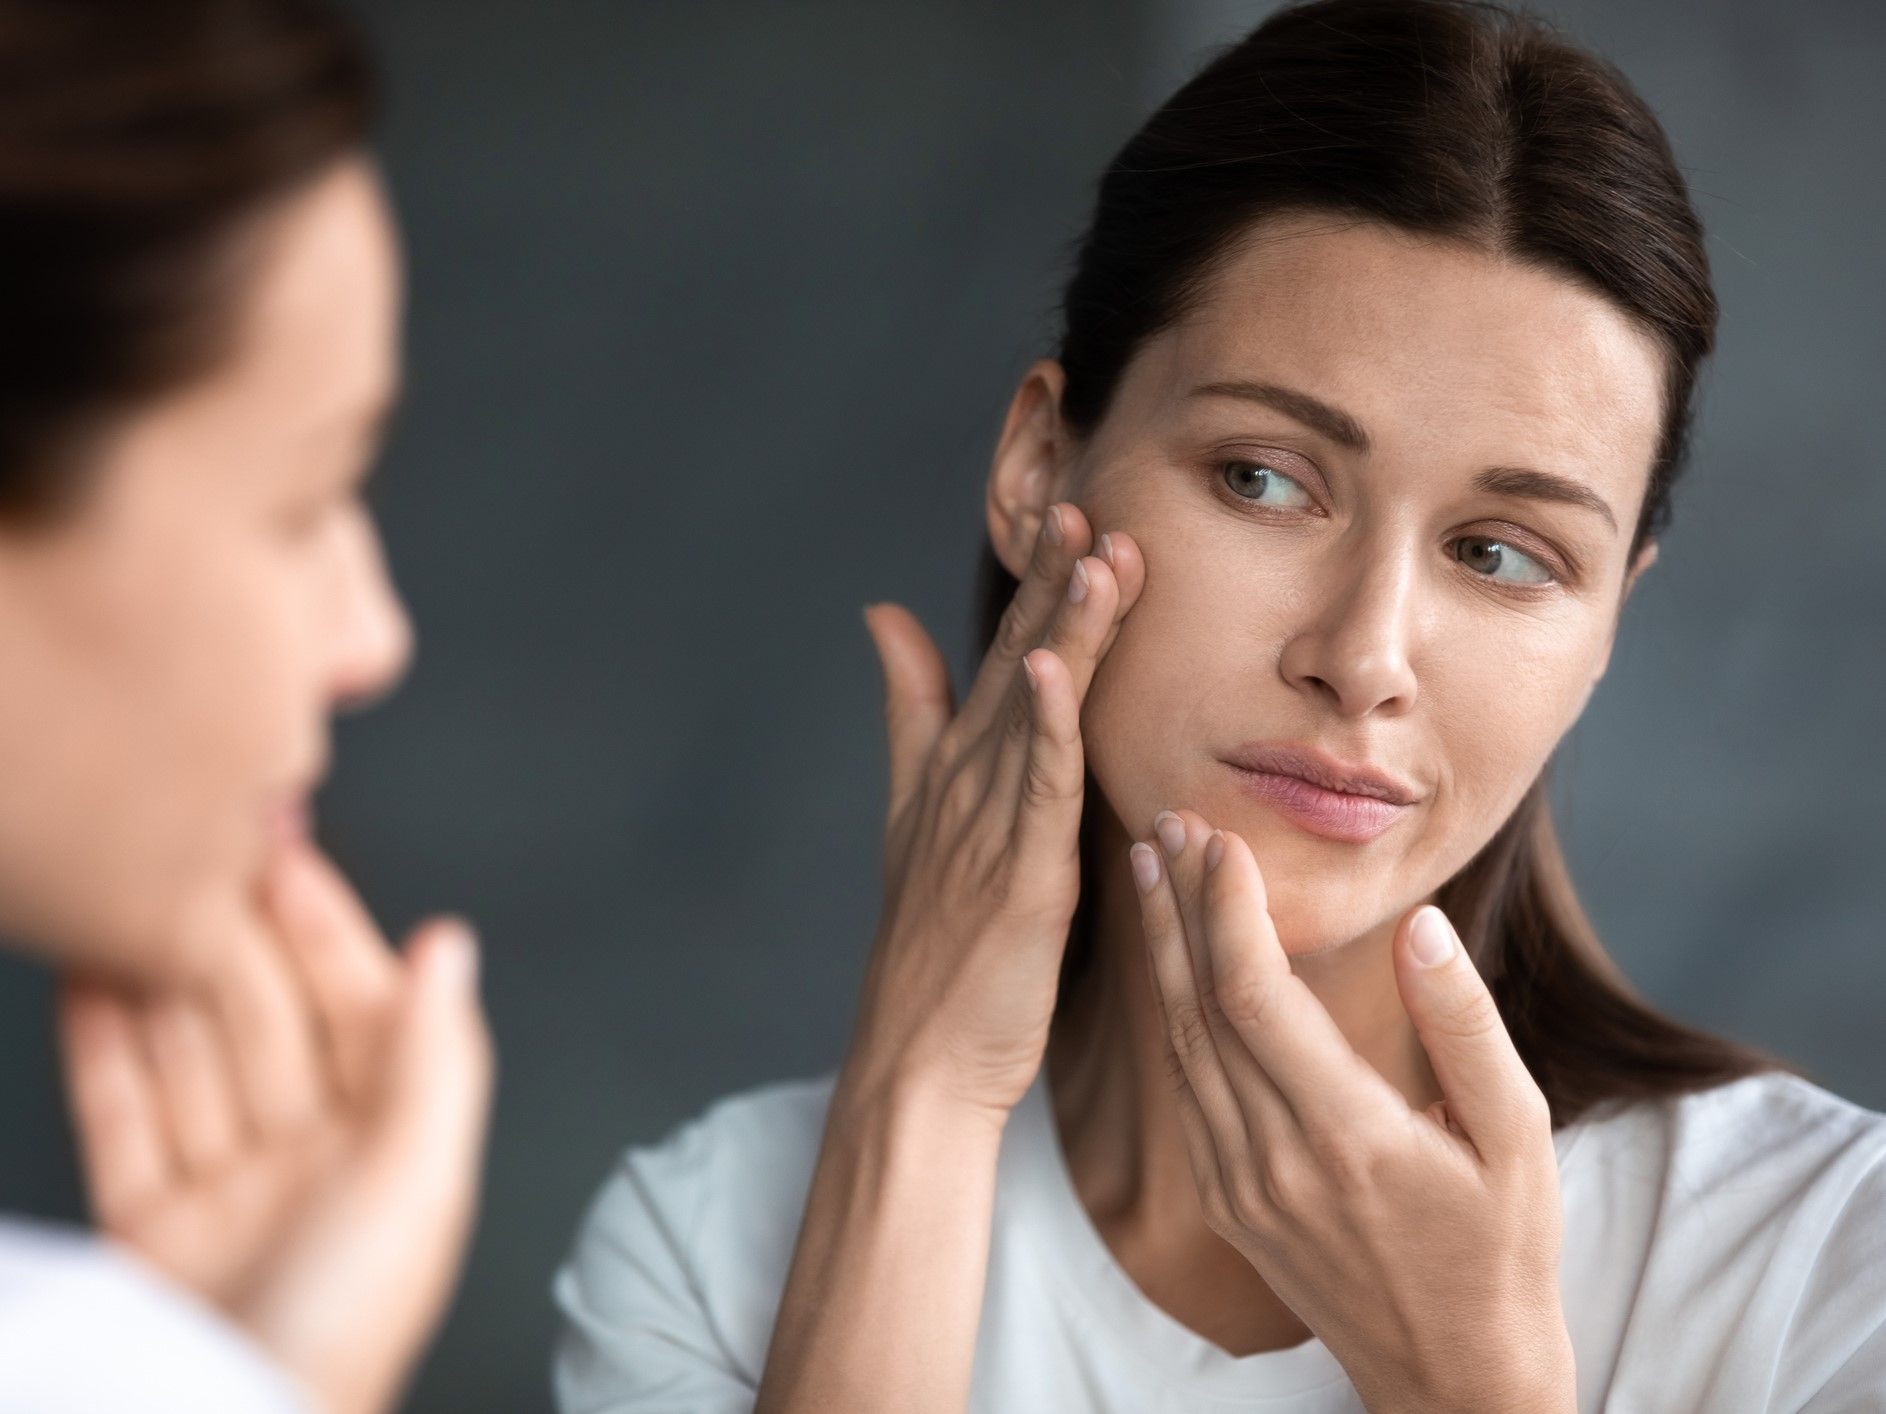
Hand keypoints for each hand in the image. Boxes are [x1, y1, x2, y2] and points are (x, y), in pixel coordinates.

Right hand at [55, 838, 494, 1413]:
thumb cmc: (343, 1331)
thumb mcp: (415, 1184)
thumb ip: (435, 1057)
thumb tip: (452, 945)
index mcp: (393, 1149)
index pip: (363, 1010)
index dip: (327, 930)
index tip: (287, 856)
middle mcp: (315, 1166)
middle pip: (270, 1026)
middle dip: (235, 943)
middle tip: (195, 860)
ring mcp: (231, 1198)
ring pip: (193, 1062)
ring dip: (164, 982)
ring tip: (132, 903)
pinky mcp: (154, 1234)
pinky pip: (125, 1122)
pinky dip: (103, 1052)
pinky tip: (89, 987)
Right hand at [848, 501, 1144, 1119]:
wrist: (917, 1060)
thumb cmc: (932, 951)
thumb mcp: (913, 816)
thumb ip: (908, 714)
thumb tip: (883, 616)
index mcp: (958, 770)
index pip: (1005, 658)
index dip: (1037, 586)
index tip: (1071, 512)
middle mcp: (969, 784)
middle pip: (1019, 665)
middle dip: (1052, 583)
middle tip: (1083, 501)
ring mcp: (989, 826)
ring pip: (1035, 710)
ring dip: (1063, 630)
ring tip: (1092, 552)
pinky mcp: (1017, 875)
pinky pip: (1037, 788)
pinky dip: (1047, 724)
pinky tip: (1055, 667)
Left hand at [1131, 810, 1575, 1412]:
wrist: (1452, 1377)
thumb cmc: (1501, 1252)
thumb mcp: (1518, 1137)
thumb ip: (1464, 1027)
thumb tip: (1420, 926)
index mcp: (1346, 1137)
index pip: (1254, 998)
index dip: (1225, 910)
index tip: (1219, 838)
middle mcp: (1273, 1162)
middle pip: (1198, 1009)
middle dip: (1179, 908)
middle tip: (1168, 824)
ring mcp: (1239, 1186)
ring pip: (1178, 1046)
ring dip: (1161, 953)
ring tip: (1153, 873)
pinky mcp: (1226, 1202)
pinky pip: (1185, 1091)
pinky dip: (1172, 1015)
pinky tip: (1170, 965)